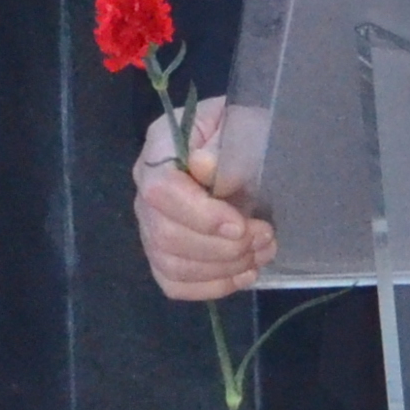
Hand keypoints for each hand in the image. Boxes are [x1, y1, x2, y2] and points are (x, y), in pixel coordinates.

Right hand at [134, 95, 275, 301]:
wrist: (242, 144)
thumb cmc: (242, 130)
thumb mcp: (243, 123)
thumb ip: (226, 143)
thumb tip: (205, 167)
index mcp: (159, 148)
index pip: (161, 190)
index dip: (200, 215)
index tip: (240, 224)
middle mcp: (144, 189)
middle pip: (166, 235)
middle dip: (222, 247)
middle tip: (265, 237)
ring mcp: (149, 225)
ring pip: (172, 265)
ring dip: (224, 268)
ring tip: (262, 253)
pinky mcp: (162, 254)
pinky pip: (175, 284)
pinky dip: (212, 286)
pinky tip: (244, 274)